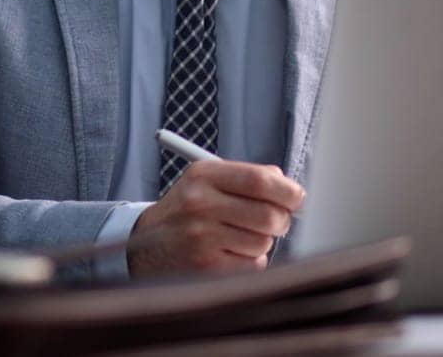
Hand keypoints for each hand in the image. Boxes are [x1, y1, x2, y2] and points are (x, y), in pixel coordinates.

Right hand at [125, 160, 303, 277]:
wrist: (145, 246)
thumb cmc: (187, 212)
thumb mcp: (206, 182)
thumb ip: (246, 178)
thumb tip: (288, 186)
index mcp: (203, 175)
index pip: (259, 180)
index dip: (287, 191)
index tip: (297, 198)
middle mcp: (199, 204)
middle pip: (268, 214)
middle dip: (281, 220)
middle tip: (275, 221)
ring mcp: (201, 237)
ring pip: (264, 241)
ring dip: (262, 241)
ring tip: (240, 237)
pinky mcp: (206, 266)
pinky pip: (253, 263)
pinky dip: (250, 260)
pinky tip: (230, 253)